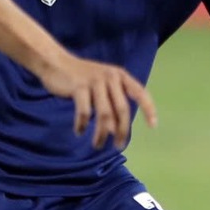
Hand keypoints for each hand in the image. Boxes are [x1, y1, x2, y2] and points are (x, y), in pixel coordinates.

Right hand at [36, 53, 157, 150]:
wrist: (56, 62)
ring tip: (98, 145)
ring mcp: (95, 81)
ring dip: (101, 133)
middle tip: (118, 146)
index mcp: (120, 75)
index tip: (153, 126)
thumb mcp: (103, 84)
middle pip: (121, 109)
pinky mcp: (79, 87)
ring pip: (104, 114)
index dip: (148, 109)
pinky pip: (84, 112)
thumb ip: (112, 102)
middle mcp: (110, 77)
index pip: (140, 92)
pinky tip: (79, 131)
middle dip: (122, 131)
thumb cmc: (82, 77)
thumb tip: (116, 130)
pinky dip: (82, 125)